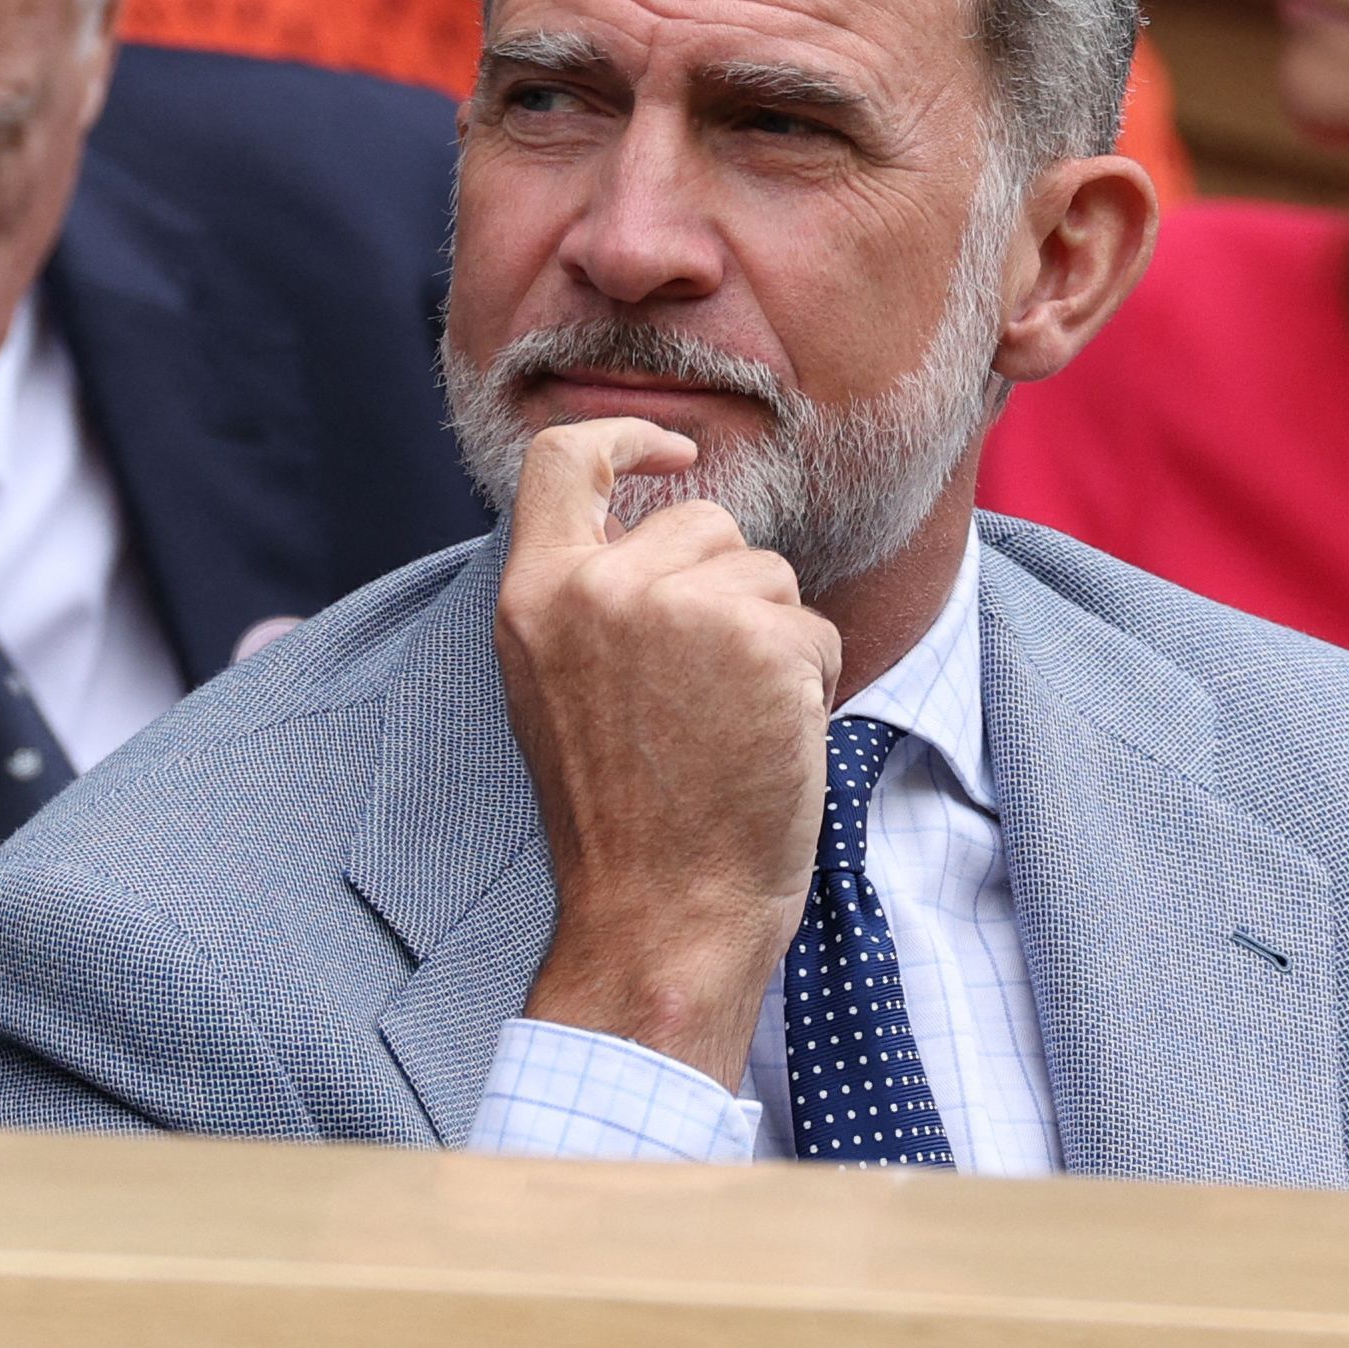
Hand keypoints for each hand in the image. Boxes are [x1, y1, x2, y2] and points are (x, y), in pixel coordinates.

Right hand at [496, 418, 842, 1084]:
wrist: (659, 911)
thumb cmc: (619, 814)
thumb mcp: (557, 685)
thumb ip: (588, 597)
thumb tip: (661, 521)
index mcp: (534, 595)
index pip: (564, 459)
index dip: (627, 436)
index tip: (671, 451)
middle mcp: (597, 587)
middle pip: (701, 521)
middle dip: (729, 586)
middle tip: (703, 689)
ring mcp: (678, 608)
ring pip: (768, 573)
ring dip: (773, 639)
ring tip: (728, 723)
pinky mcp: (757, 640)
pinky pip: (814, 627)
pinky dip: (811, 681)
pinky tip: (767, 741)